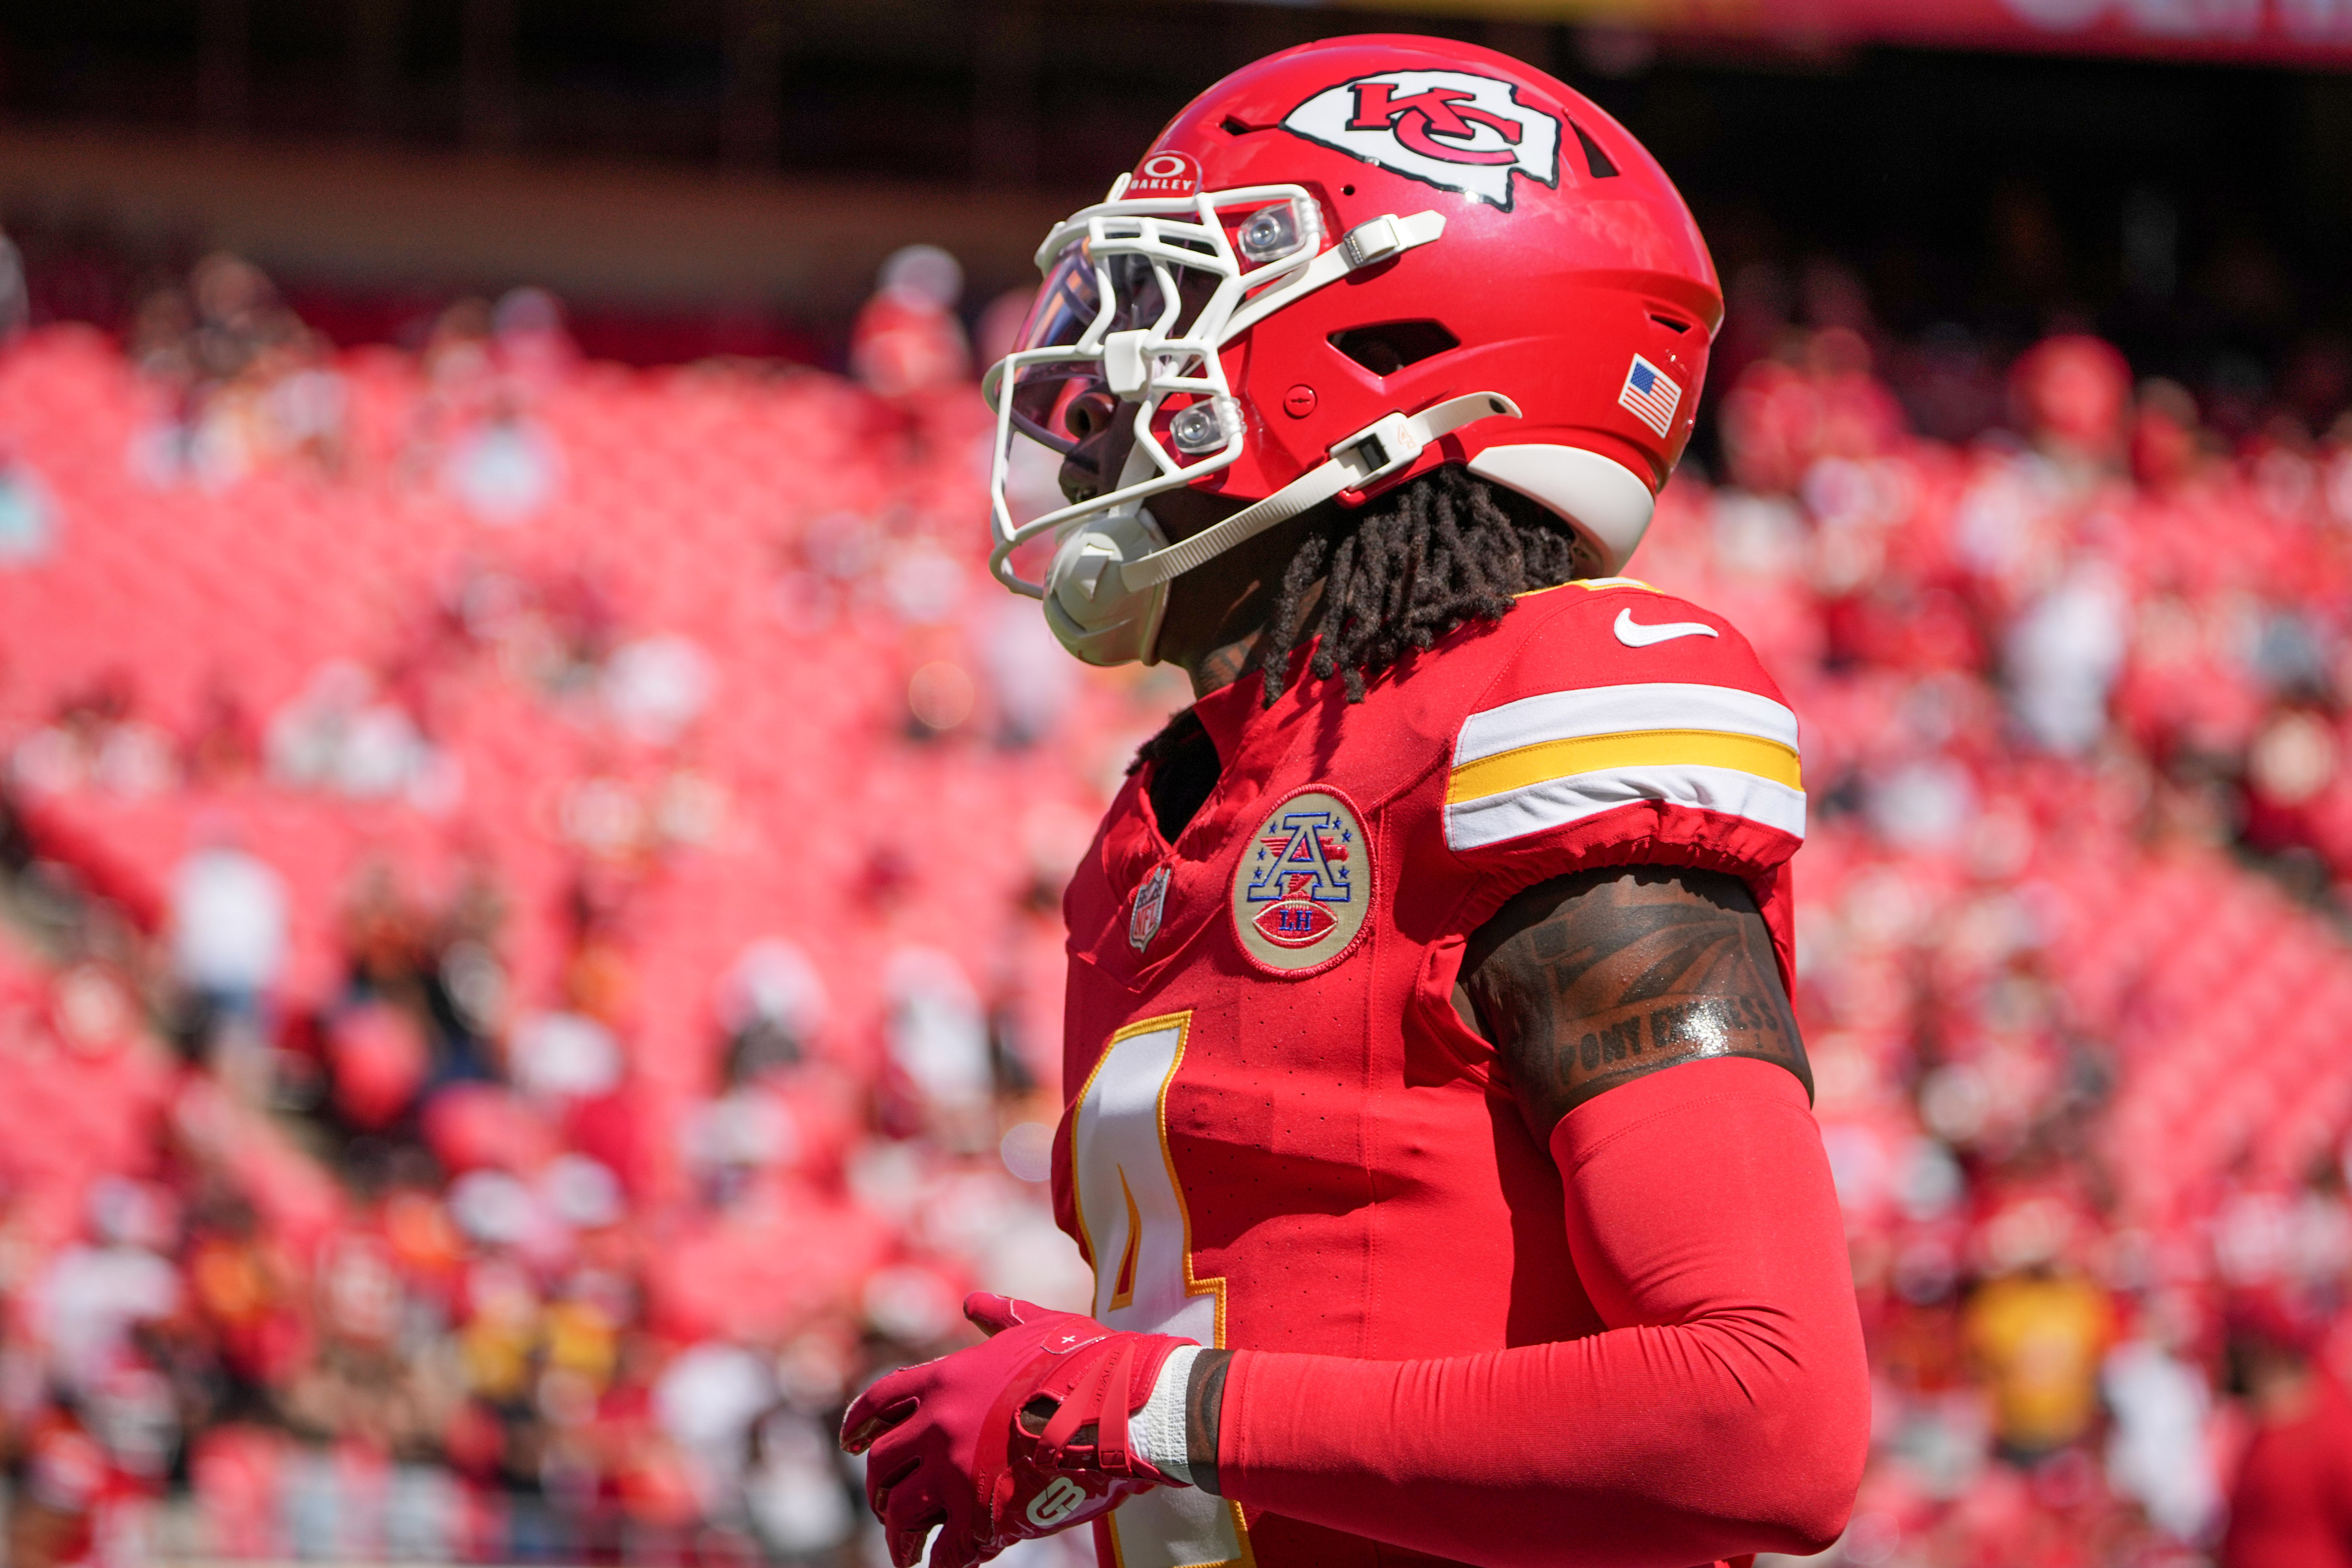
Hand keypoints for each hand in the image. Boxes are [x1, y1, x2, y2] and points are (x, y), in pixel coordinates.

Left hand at [840, 1293, 1195, 1567]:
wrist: (1125, 1407)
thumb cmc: (1087, 1362)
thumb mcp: (1037, 1327)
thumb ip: (999, 1317)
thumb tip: (973, 1302)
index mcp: (947, 1379)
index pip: (878, 1403)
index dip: (857, 1426)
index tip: (849, 1445)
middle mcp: (940, 1425)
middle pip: (881, 1466)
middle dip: (879, 1490)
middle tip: (888, 1507)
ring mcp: (958, 1473)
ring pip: (902, 1515)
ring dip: (899, 1539)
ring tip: (907, 1553)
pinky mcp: (984, 1516)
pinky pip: (944, 1552)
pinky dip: (940, 1565)